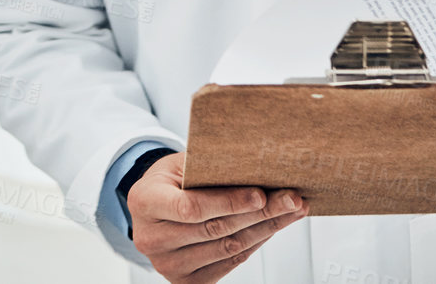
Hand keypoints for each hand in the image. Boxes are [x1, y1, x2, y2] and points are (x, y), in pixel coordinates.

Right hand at [126, 151, 308, 282]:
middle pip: (216, 229)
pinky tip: (271, 227)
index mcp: (144, 202)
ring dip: (265, 229)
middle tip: (291, 199)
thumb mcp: (179, 163)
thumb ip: (207, 167)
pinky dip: (255, 244)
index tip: (261, 194)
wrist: (153, 207)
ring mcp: (167, 265)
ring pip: (228, 248)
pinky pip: (229, 262)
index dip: (229, 202)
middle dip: (260, 213)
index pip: (191, 207)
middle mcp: (151, 239)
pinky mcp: (185, 281)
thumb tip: (255, 166)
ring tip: (290, 211)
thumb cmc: (169, 180)